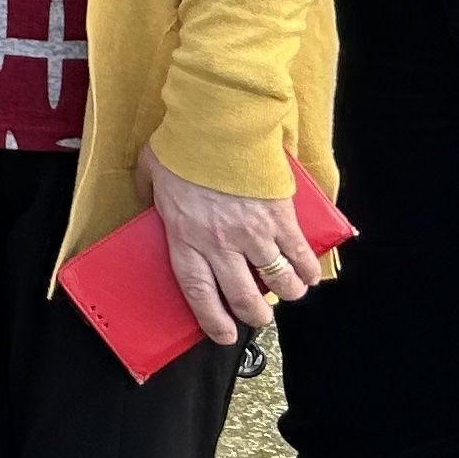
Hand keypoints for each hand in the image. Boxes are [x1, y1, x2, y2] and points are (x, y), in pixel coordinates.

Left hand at [139, 143, 321, 348]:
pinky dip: (308, 269)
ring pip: (278, 281)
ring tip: (290, 292)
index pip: (198, 293)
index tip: (223, 334)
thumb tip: (148, 198)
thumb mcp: (151, 173)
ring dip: (288, 293)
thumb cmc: (182, 145)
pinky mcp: (280, 217)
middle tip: (259, 317)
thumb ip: (150, 194)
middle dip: (254, 315)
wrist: (218, 123)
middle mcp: (219, 243)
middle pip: (242, 296)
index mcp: (185, 237)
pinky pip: (300, 254)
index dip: (212, 320)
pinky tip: (310, 275)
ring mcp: (253, 233)